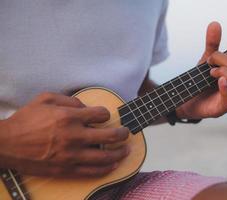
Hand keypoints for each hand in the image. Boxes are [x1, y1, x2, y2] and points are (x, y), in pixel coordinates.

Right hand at [0, 93, 129, 177]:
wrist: (6, 145)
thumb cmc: (26, 120)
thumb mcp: (45, 98)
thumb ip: (69, 99)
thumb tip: (86, 106)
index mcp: (69, 117)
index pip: (100, 115)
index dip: (106, 114)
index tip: (104, 116)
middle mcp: (73, 136)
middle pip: (110, 136)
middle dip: (122, 133)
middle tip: (126, 132)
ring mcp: (71, 155)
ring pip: (105, 157)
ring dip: (120, 153)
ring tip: (126, 150)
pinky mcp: (66, 170)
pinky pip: (92, 171)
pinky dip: (106, 169)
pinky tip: (113, 165)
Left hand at [177, 22, 226, 118]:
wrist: (185, 99)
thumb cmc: (199, 81)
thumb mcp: (206, 61)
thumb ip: (212, 44)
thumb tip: (214, 23)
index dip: (226, 55)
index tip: (210, 58)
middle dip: (224, 61)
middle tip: (209, 65)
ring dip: (224, 73)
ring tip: (210, 74)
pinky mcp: (223, 108)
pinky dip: (225, 89)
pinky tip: (219, 81)